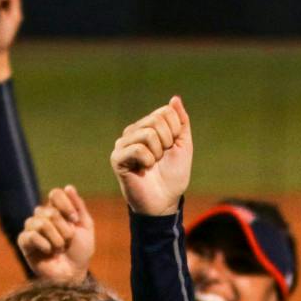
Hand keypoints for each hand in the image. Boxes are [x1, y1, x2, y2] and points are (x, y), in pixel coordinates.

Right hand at [18, 185, 95, 283]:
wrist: (73, 273)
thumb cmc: (80, 252)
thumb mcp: (86, 227)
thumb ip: (78, 206)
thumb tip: (68, 187)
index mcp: (57, 210)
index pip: (55, 194)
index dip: (65, 205)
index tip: (75, 220)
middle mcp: (43, 217)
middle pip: (49, 211)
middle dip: (63, 228)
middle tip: (68, 241)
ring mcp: (32, 229)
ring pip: (40, 223)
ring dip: (55, 239)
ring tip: (59, 249)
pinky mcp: (24, 242)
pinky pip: (30, 235)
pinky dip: (43, 244)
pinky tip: (48, 252)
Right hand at [112, 97, 192, 217]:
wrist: (164, 201)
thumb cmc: (173, 176)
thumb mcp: (183, 146)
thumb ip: (181, 122)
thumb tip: (175, 99)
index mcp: (148, 127)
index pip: (165, 112)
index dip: (175, 131)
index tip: (171, 148)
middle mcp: (133, 132)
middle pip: (156, 120)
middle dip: (167, 142)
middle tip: (161, 158)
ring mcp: (123, 144)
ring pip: (148, 133)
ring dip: (157, 153)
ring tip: (152, 164)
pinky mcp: (117, 158)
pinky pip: (138, 149)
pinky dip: (147, 160)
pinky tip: (143, 170)